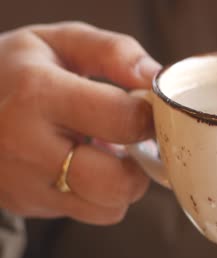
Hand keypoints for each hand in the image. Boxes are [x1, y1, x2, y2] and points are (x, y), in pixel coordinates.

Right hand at [0, 22, 160, 224]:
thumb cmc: (16, 70)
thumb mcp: (60, 42)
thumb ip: (113, 52)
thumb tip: (155, 77)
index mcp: (39, 94)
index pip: (123, 120)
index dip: (149, 116)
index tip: (146, 110)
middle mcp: (29, 146)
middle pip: (118, 183)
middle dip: (141, 164)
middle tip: (133, 141)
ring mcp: (25, 183)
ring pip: (108, 208)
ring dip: (122, 184)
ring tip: (106, 153)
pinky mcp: (26, 204)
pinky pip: (86, 212)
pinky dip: (98, 194)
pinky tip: (83, 165)